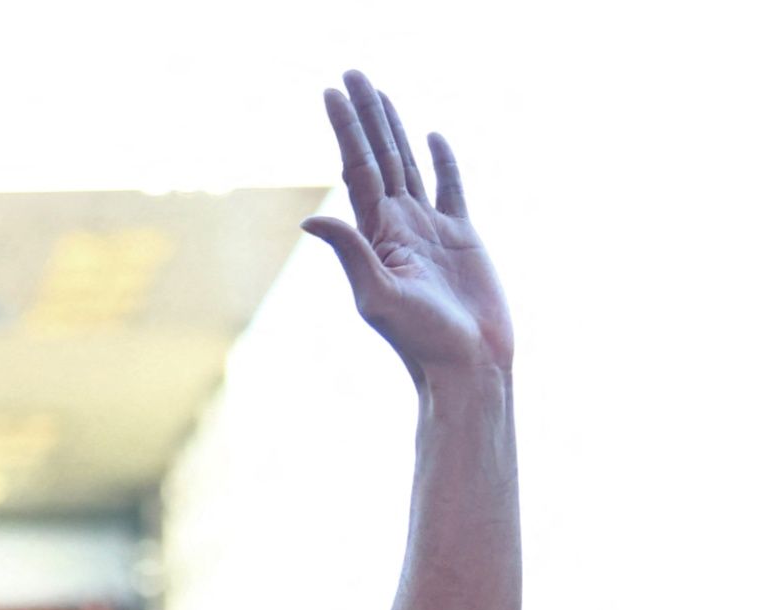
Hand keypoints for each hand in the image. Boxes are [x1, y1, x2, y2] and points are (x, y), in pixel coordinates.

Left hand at [303, 72, 513, 378]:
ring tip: (381, 94)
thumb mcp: (378, 297)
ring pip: (410, 165)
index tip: (332, 93)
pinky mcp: (462, 238)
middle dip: (366, 115)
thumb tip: (312, 218)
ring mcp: (430, 230)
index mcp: (377, 235)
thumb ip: (350, 253)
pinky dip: (443, 161)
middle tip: (352, 73)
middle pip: (380, 156)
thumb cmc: (421, 340)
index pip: (358, 168)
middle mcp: (399, 226)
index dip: (346, 129)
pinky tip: (432, 138)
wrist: (468, 366)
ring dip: (395, 129)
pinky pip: (451, 188)